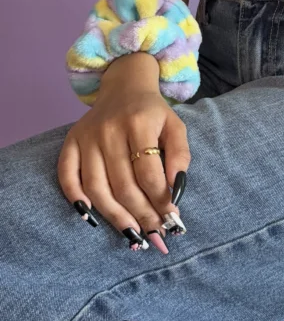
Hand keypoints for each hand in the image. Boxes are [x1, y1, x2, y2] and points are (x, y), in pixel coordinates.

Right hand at [57, 71, 190, 252]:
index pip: (148, 171)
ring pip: (96, 187)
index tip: (171, 218)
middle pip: (122, 184)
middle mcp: (109, 130)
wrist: (125, 86)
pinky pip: (67, 175)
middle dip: (141, 214)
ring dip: (114, 216)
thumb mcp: (175, 126)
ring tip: (132, 234)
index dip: (160, 199)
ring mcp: (87, 136)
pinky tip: (91, 217)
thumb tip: (177, 187)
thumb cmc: (153, 113)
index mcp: (139, 123)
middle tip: (155, 234)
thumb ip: (180, 155)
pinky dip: (75, 199)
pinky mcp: (71, 141)